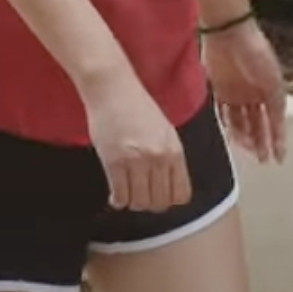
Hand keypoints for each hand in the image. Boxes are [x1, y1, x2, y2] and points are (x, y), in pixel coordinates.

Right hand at [82, 72, 191, 212]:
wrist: (111, 87)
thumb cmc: (135, 106)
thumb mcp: (164, 131)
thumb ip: (169, 158)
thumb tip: (167, 187)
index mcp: (174, 151)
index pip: (181, 195)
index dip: (169, 200)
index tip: (159, 196)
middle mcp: (158, 158)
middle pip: (160, 202)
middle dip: (150, 204)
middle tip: (140, 197)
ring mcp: (136, 161)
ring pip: (140, 202)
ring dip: (133, 203)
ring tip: (127, 195)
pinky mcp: (114, 161)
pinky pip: (120, 195)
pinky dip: (118, 200)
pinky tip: (115, 195)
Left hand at [202, 19, 287, 163]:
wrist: (230, 32)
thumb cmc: (256, 54)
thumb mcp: (274, 83)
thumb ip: (276, 106)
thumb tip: (279, 128)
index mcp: (269, 92)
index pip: (274, 122)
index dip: (277, 140)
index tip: (278, 159)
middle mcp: (252, 94)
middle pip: (256, 124)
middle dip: (259, 142)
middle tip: (260, 158)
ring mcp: (234, 91)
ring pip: (239, 120)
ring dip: (242, 136)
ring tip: (245, 148)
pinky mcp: (217, 86)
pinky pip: (220, 111)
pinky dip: (224, 123)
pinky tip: (228, 136)